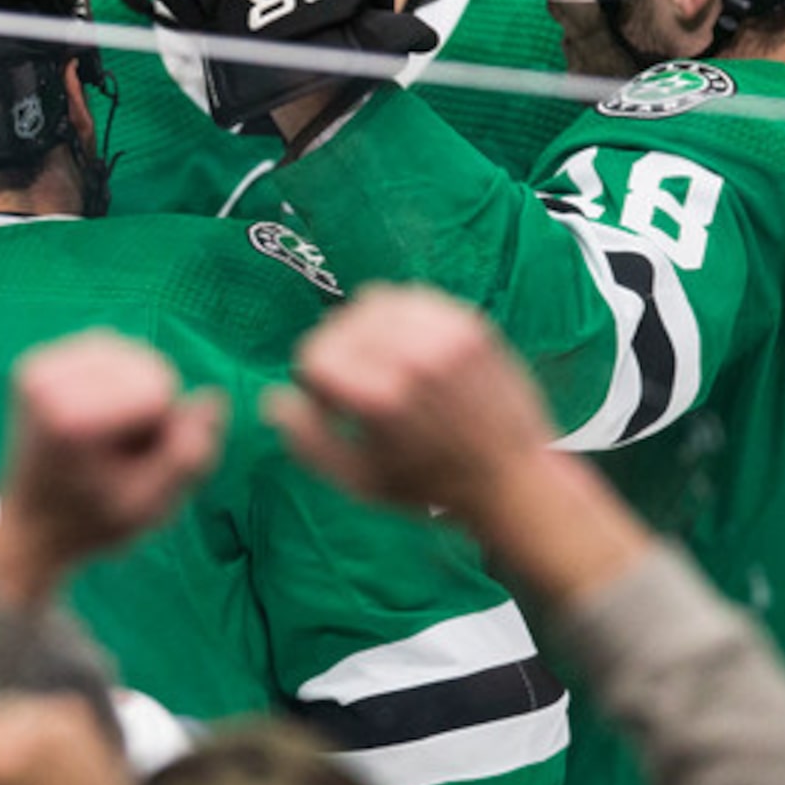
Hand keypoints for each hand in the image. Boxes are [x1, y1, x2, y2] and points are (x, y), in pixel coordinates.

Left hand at [0, 331, 223, 606]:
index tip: (131, 463)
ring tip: (107, 438)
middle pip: (146, 364)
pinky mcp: (37, 362)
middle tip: (117, 454)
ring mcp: (38, 368)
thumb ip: (189, 453)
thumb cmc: (92, 523)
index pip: (159, 388)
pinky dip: (115, 379)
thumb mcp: (150, 505)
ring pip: (131, 353)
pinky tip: (98, 418)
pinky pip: (107, 350)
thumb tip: (213, 397)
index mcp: (72, 418)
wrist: (29, 529)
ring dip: (136, 391)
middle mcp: (46, 383)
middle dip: (151, 406)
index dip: (163, 428)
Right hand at [268, 285, 552, 526]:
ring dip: (365, 330)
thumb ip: (308, 442)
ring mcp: (443, 335)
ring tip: (382, 363)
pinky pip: (412, 297)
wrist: (511, 478)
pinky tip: (409, 348)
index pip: (313, 354)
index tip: (333, 405)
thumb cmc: (428, 487)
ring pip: (372, 301)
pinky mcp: (469, 323)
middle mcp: (409, 357)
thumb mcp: (359, 482)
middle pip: (338, 324)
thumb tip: (273, 400)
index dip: (313, 381)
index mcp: (378, 397)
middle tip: (357, 387)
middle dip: (336, 353)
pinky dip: (400, 317)